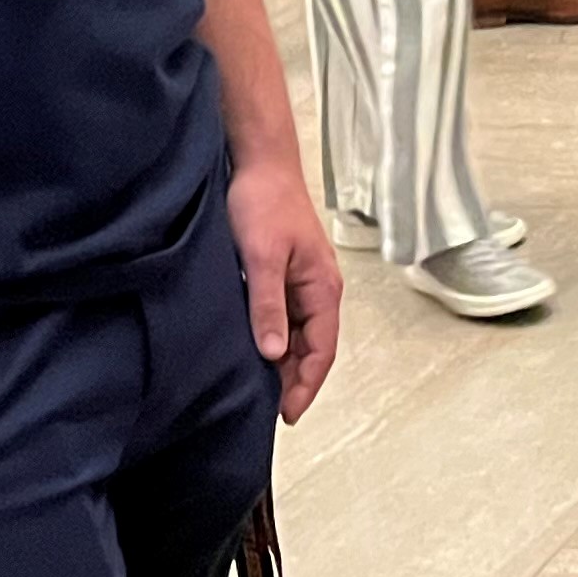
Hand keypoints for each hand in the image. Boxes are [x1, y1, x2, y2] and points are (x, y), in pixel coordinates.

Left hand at [227, 150, 344, 422]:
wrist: (259, 162)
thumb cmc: (263, 203)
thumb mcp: (262, 258)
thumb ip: (269, 306)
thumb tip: (274, 354)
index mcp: (323, 288)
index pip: (322, 350)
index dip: (306, 385)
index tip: (286, 414)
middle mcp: (318, 289)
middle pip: (313, 347)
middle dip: (295, 380)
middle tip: (268, 410)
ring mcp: (302, 282)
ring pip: (298, 334)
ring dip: (284, 361)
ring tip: (259, 388)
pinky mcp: (285, 274)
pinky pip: (284, 317)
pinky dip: (274, 339)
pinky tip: (254, 350)